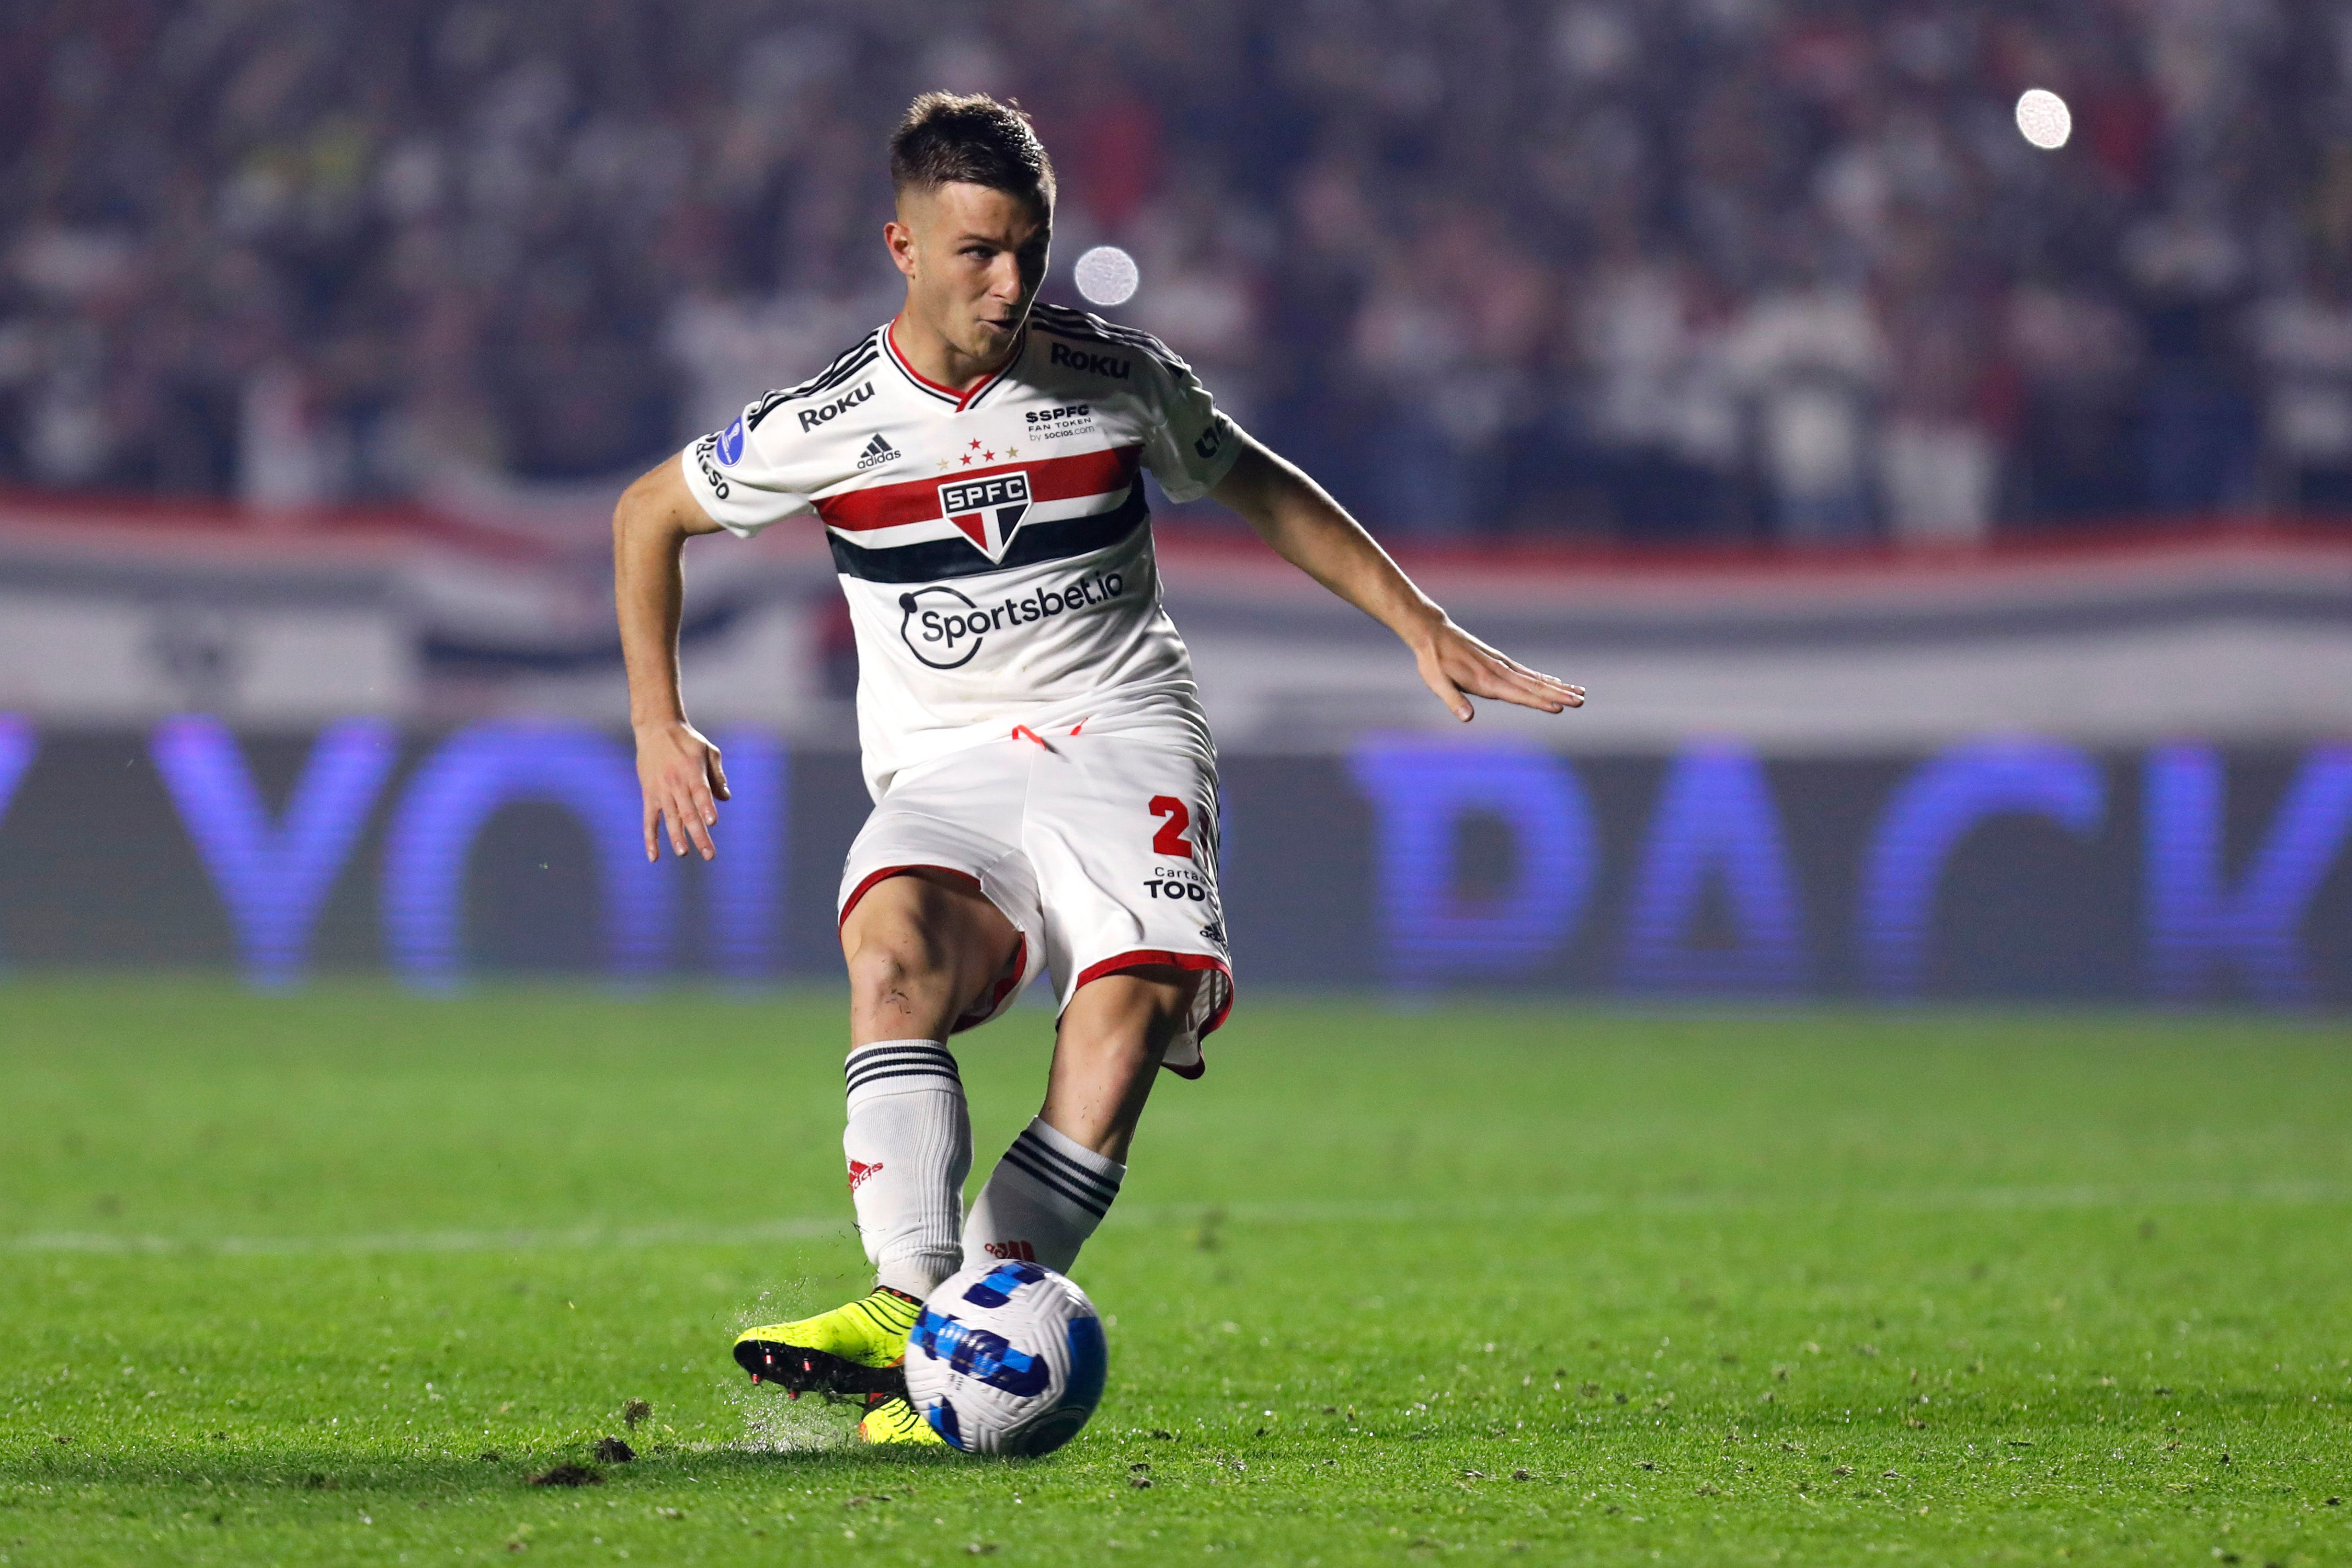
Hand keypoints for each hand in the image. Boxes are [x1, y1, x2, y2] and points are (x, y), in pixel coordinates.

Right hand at [635, 720, 729, 860]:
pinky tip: (654, 856)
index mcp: (693, 772)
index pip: (700, 793)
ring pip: (670, 818)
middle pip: (688, 812)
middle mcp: (676, 783)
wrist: (656, 729)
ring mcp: (661, 791)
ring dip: (676, 837)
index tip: (712, 822)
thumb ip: (717, 775)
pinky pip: (649, 820)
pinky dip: (650, 838)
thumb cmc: (687, 741)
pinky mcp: (649, 795)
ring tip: (684, 853)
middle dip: (699, 835)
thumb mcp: (708, 751)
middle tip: (709, 855)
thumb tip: (726, 798)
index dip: (706, 807)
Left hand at [1411, 617, 1584, 721]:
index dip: (1538, 702)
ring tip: (1580, 693)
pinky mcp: (1499, 660)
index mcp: (1485, 681)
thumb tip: (1467, 718)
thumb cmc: (1432, 661)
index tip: (1559, 707)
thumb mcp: (1436, 683)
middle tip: (1581, 701)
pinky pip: (1526, 671)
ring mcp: (1501, 664)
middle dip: (1558, 695)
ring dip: (1557, 687)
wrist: (1432, 632)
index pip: (1518, 694)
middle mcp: (1498, 672)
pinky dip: (1543, 678)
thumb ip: (1453, 700)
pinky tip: (1555, 682)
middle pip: (1534, 686)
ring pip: (1535, 678)